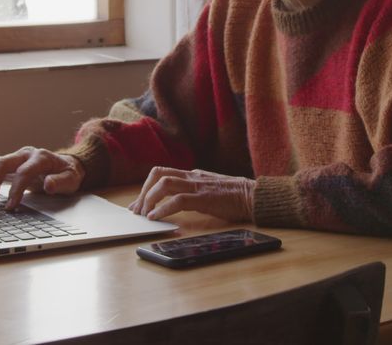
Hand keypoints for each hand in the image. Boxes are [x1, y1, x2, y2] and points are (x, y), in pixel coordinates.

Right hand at [0, 147, 84, 209]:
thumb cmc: (68, 174)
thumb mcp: (72, 179)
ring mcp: (14, 158)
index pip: (24, 171)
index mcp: (40, 157)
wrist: (65, 166)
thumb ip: (61, 182)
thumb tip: (48, 184)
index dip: (16, 189)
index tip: (11, 206)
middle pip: (2, 163)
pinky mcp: (7, 166)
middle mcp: (24, 154)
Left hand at [130, 167, 254, 221]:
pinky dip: (163, 209)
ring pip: (164, 184)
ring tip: (144, 214)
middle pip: (157, 174)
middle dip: (143, 192)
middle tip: (137, 210)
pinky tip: (155, 218)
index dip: (146, 187)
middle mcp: (192, 176)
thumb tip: (176, 199)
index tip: (138, 203)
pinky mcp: (204, 198)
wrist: (253, 196)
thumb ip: (194, 189)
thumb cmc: (235, 196)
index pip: (162, 173)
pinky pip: (178, 200)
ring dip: (149, 199)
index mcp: (193, 174)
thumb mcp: (210, 187)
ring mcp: (198, 186)